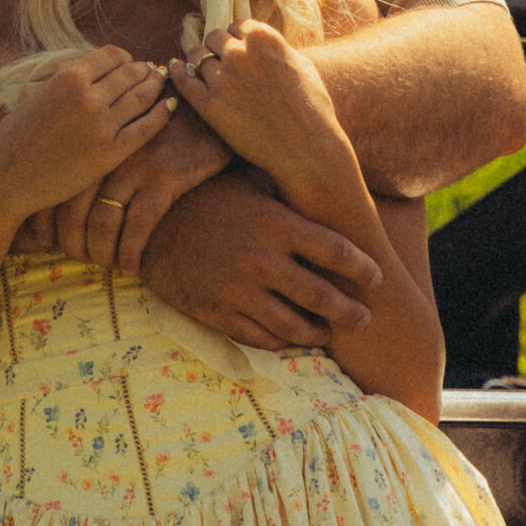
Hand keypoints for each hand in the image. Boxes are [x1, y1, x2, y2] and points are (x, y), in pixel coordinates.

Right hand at [0, 47, 176, 225]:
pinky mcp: (110, 154)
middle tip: (152, 73)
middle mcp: (87, 97)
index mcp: (68, 77)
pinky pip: (146, 128)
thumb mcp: (37, 95)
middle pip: (131, 73)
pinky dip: (161, 113)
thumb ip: (67, 82)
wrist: (4, 178)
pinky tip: (168, 106)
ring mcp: (101, 126)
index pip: (112, 56)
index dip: (125, 59)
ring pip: (142, 96)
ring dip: (156, 86)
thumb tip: (94, 70)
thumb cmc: (15, 137)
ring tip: (161, 84)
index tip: (129, 65)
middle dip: (144, 70)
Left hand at [53, 101, 231, 273]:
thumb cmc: (156, 123)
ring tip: (105, 264)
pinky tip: (131, 267)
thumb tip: (64, 193)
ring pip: (103, 221)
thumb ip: (92, 152)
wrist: (204, 110)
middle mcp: (105, 153)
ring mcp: (134, 165)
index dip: (43, 222)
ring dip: (100, 252)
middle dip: (71, 243)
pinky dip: (130, 252)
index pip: (53, 188)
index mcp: (88, 141)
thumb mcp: (116, 131)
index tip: (43, 243)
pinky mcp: (163, 177)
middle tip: (79, 257)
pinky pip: (138, 224)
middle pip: (72, 210)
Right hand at [142, 175, 380, 353]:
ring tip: (328, 332)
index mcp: (275, 224)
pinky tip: (290, 338)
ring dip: (317, 332)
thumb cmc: (206, 197)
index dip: (362, 268)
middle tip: (364, 318)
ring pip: (293, 325)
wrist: (150, 225)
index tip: (375, 277)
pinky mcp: (217, 313)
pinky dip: (281, 341)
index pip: (334, 251)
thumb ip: (286, 192)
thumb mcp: (247, 184)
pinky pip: (260, 337)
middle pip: (321, 295)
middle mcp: (261, 260)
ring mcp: (239, 291)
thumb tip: (328, 184)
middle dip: (349, 311)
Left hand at [168, 20, 347, 186]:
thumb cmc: (312, 107)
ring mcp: (222, 79)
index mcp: (263, 38)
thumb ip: (274, 49)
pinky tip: (175, 69)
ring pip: (196, 57)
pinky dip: (178, 72)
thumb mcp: (300, 64)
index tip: (237, 49)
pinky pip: (184, 80)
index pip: (235, 25)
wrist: (307, 148)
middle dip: (217, 48)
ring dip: (199, 61)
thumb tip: (258, 42)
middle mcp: (240, 53)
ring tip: (201, 69)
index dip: (236, 39)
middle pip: (213, 38)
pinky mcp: (210, 105)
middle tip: (220, 61)